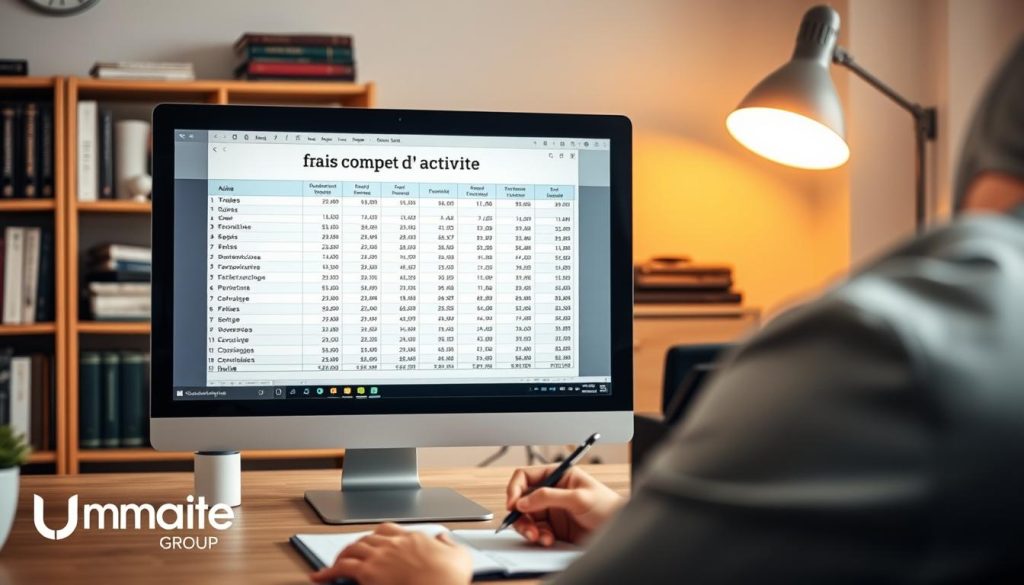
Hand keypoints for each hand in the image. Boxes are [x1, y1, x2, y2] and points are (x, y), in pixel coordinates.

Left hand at [310, 523, 471, 584]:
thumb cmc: (448, 577)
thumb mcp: (458, 556)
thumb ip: (449, 544)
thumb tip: (443, 539)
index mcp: (412, 537)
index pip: (388, 529)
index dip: (377, 535)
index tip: (374, 540)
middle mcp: (393, 543)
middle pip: (367, 537)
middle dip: (357, 545)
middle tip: (351, 553)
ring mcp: (379, 556)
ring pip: (352, 549)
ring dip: (341, 556)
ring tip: (335, 564)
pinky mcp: (368, 572)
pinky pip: (341, 568)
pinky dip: (328, 572)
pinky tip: (320, 576)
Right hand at [505, 465, 623, 546]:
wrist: (619, 530)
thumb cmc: (607, 507)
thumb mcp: (579, 498)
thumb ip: (549, 497)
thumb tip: (523, 501)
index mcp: (557, 475)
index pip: (525, 476)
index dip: (515, 489)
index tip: (513, 504)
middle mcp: (550, 491)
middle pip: (521, 499)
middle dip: (520, 514)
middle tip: (526, 527)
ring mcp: (551, 510)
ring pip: (526, 518)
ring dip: (527, 528)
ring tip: (537, 536)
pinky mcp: (553, 527)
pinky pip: (535, 531)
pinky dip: (537, 537)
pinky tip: (547, 540)